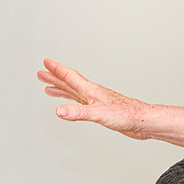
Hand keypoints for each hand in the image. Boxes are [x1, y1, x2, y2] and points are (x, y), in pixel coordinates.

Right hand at [38, 58, 156, 137]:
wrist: (141, 121)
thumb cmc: (126, 114)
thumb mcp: (98, 114)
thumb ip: (78, 112)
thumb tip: (59, 111)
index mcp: (90, 91)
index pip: (70, 76)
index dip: (57, 69)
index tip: (46, 62)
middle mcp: (92, 94)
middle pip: (69, 83)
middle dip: (54, 78)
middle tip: (42, 74)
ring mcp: (96, 102)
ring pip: (74, 92)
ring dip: (61, 89)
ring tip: (50, 88)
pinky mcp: (101, 110)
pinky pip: (81, 103)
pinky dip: (72, 101)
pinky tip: (71, 105)